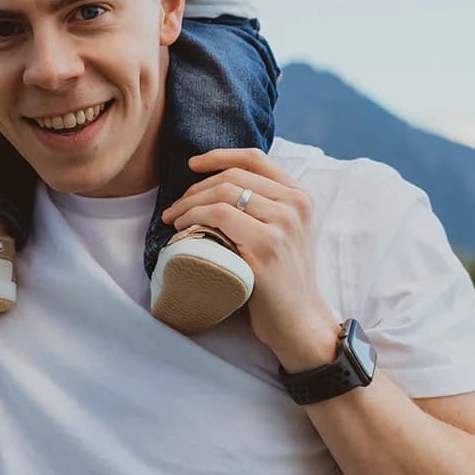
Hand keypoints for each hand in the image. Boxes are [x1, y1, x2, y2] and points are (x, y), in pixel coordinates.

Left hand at [160, 148, 339, 368]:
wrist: (298, 319)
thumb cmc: (282, 277)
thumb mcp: (286, 231)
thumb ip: (266, 204)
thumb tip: (219, 182)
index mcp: (300, 195)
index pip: (255, 158)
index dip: (219, 155)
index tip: (193, 164)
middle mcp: (295, 205)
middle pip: (233, 177)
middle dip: (196, 187)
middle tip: (175, 205)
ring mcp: (282, 224)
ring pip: (223, 194)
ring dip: (189, 203)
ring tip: (174, 217)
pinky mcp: (265, 247)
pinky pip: (219, 217)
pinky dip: (194, 218)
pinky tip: (182, 228)